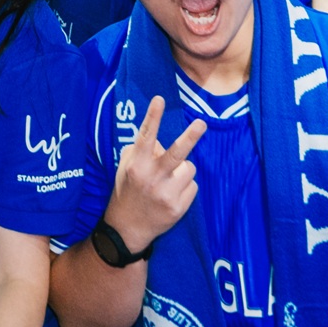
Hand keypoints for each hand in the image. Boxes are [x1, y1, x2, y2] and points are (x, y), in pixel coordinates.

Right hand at [100, 93, 205, 248]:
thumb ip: (141, 150)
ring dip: (183, 171)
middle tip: (202, 123)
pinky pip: (192, 186)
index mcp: (137, 164)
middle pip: (175, 154)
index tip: (159, 99)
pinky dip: (185, 187)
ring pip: (189, 169)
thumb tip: (161, 140)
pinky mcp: (178, 207)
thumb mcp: (126, 167)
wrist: (128, 227)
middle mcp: (151, 178)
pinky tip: (172, 194)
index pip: (146, 136)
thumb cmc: (128, 190)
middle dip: (190, 137)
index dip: (153, 116)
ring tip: (170, 181)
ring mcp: (166, 194)